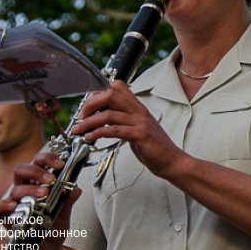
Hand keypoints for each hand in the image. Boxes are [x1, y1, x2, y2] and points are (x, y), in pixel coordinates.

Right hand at [0, 152, 78, 249]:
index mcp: (38, 182)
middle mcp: (24, 188)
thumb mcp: (64, 212)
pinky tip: (14, 206)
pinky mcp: (5, 216)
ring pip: (14, 188)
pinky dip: (4, 205)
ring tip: (44, 194)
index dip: (48, 159)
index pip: (38, 162)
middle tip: (50, 179)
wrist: (47, 248)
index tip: (60, 164)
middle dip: (36, 171)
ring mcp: (14, 201)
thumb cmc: (53, 226)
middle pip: (22, 169)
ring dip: (29, 189)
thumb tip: (76, 188)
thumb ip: (69, 199)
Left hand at [71, 80, 185, 178]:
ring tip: (78, 129)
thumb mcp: (137, 130)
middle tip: (80, 115)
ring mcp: (140, 122)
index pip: (117, 88)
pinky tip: (90, 138)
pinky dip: (99, 133)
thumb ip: (123, 123)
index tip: (87, 106)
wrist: (172, 162)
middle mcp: (139, 111)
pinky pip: (115, 130)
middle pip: (111, 94)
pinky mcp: (140, 135)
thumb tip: (103, 120)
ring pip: (109, 113)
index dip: (98, 93)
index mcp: (138, 108)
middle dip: (90, 103)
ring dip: (89, 121)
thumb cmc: (155, 148)